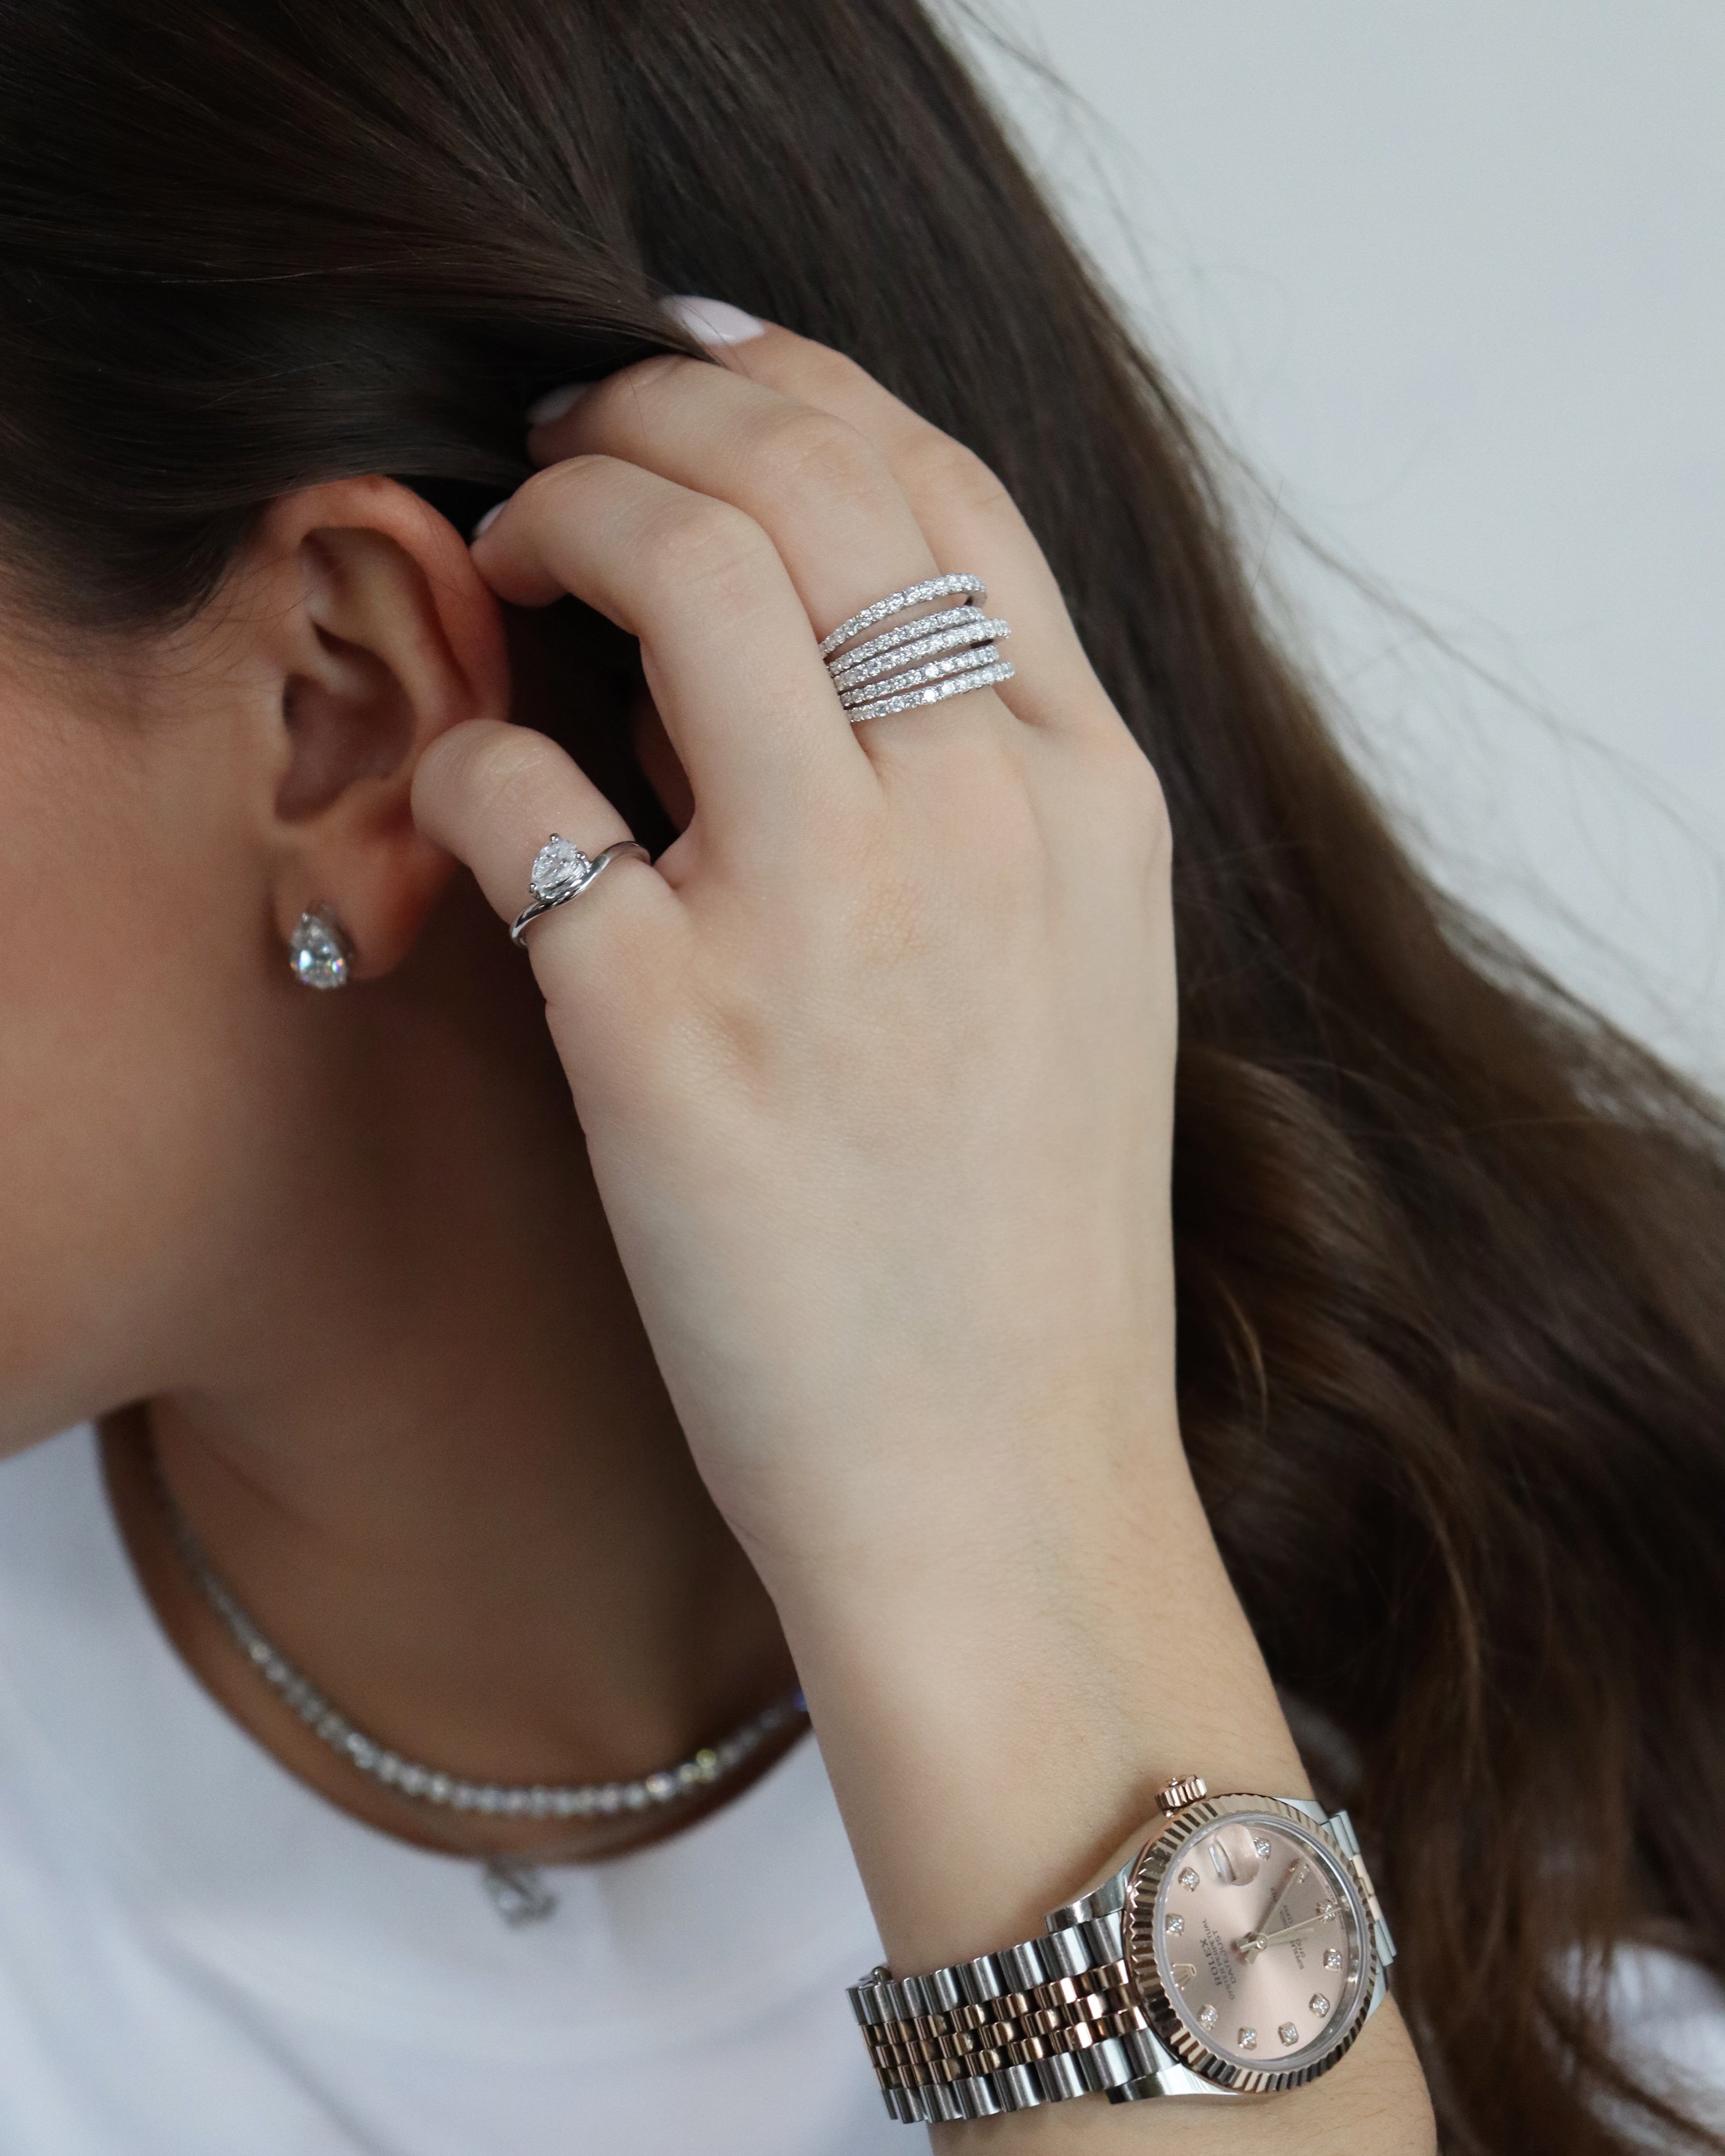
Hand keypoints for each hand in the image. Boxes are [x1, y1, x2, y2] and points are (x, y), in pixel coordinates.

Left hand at [415, 319, 1436, 2147]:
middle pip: (812, 475)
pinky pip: (526, 790)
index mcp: (1088, 799)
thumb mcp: (1081, 964)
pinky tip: (486, 794)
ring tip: (508, 542)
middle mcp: (976, 822)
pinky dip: (478, 751)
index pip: (946, 483)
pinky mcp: (665, 1032)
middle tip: (570, 442)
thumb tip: (826, 620)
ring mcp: (822, 919)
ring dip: (564, 508)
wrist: (1004, 1488)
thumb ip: (988, 780)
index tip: (693, 385)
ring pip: (680, 562)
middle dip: (659, 407)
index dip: (799, 388)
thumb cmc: (1029, 1240)